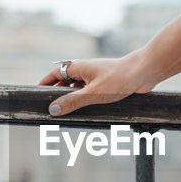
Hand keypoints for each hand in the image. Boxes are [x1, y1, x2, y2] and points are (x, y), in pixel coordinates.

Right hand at [37, 51, 161, 115]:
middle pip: (65, 82)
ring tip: (65, 113)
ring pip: (78, 89)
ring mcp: (96, 77)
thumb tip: (53, 109)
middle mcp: (86, 70)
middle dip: (57, 94)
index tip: (35, 93)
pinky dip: (85, 101)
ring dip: (72, 99)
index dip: (44, 83)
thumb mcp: (93, 93)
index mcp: (78, 67)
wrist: (145, 72)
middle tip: (50, 109)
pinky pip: (90, 93)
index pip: (54, 74)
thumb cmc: (120, 78)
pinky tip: (86, 111)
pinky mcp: (107, 84)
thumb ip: (73, 101)